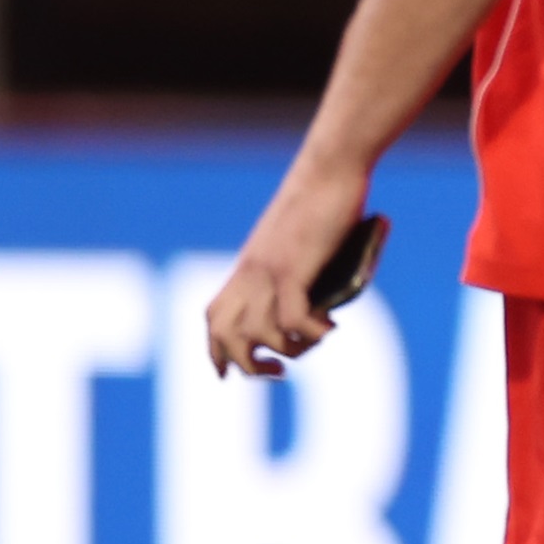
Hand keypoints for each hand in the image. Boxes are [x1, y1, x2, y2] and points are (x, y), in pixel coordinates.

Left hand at [203, 155, 371, 377]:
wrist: (329, 166)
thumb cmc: (323, 194)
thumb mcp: (301, 239)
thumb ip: (302, 268)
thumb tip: (320, 297)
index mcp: (248, 265)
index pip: (213, 317)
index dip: (215, 352)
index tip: (228, 376)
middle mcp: (250, 272)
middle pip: (224, 333)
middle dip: (246, 365)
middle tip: (279, 370)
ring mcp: (270, 270)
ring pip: (255, 333)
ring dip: (285, 351)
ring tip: (312, 344)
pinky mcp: (293, 266)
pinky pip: (289, 318)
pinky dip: (310, 332)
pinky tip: (330, 327)